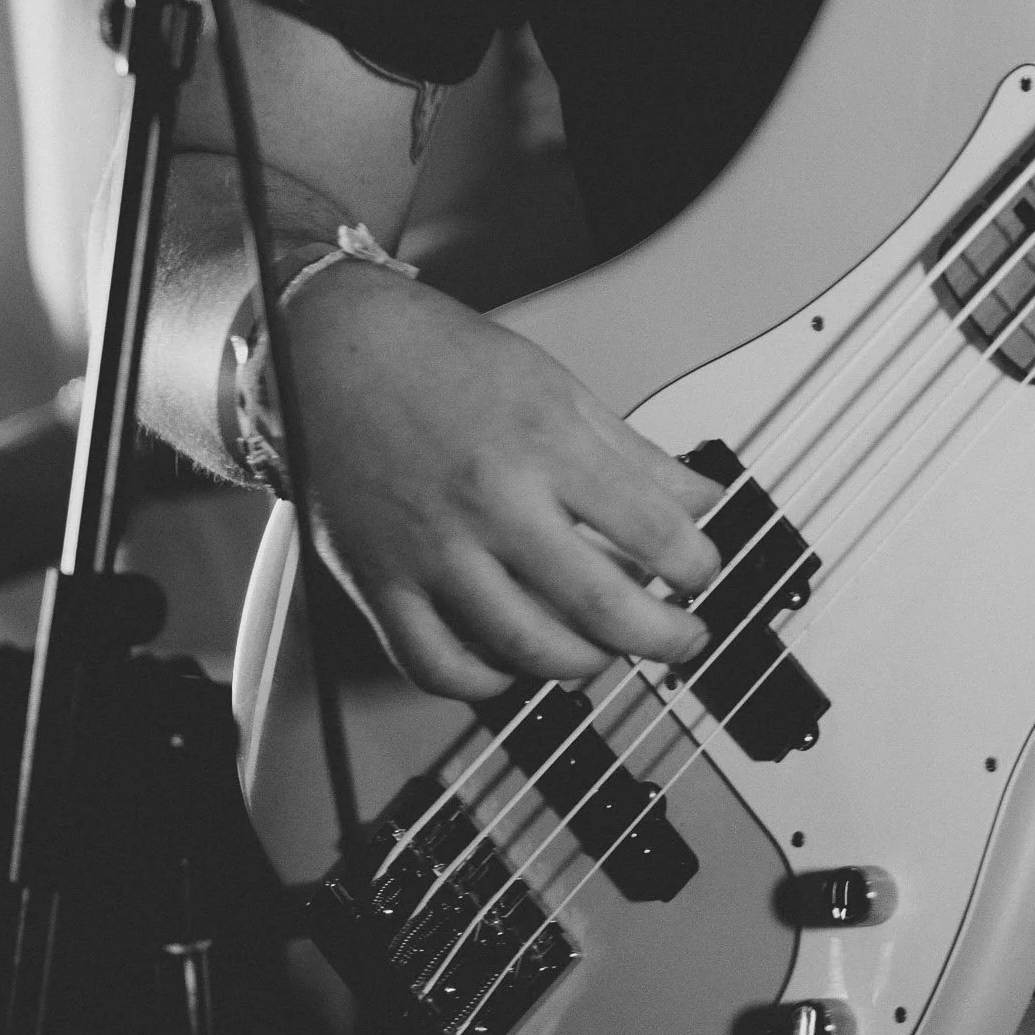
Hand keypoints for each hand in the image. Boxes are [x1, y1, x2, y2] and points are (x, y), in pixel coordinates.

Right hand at [282, 263, 721, 701]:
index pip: (651, 529)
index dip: (698, 563)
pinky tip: (515, 661)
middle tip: (685, 636)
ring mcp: (433, 552)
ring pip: (527, 649)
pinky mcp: (381, 585)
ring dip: (586, 662)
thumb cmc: (441, 361)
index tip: (704, 570)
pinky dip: (488, 682)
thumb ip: (632, 453)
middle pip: (600, 606)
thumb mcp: (556, 386)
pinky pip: (439, 668)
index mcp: (542, 443)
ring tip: (605, 647)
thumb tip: (699, 501)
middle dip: (664, 635)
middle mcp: (490, 503)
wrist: (329, 352)